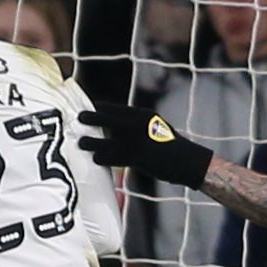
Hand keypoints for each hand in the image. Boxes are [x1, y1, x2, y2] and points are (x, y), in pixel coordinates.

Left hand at [79, 104, 215, 188]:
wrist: (188, 160)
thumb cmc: (170, 145)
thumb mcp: (155, 127)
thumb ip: (137, 125)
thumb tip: (116, 127)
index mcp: (142, 115)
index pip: (115, 108)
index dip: (99, 107)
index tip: (86, 106)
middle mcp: (138, 125)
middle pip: (108, 118)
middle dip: (92, 117)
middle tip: (79, 117)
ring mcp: (137, 141)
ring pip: (107, 139)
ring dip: (92, 141)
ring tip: (80, 142)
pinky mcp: (137, 157)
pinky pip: (114, 157)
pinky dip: (103, 157)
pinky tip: (95, 159)